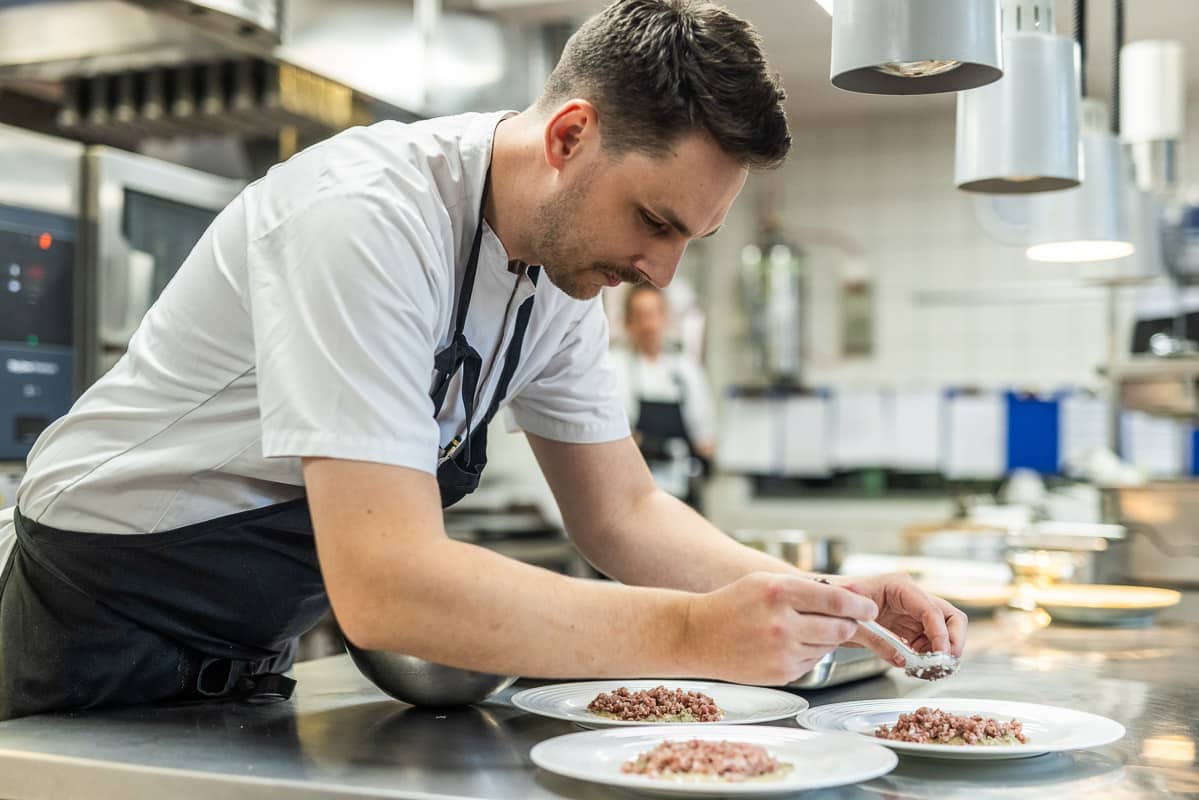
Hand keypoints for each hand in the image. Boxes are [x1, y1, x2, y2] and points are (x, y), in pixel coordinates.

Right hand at [682, 572, 878, 685]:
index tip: (870, 609)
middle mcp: (782, 622)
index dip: (859, 606)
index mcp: (778, 592)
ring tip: (801, 629)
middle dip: (847, 624)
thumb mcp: (766, 582)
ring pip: (828, 646)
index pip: (836, 601)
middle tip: (843, 621)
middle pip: (839, 627)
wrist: (698, 635)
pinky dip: (808, 652)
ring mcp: (782, 651)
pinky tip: (787, 644)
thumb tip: (850, 596)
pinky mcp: (782, 673)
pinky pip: (812, 661)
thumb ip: (806, 587)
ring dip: (826, 638)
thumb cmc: (732, 604)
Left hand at [833, 573, 967, 665]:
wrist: (827, 603)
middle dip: (954, 641)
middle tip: (945, 663)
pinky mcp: (910, 629)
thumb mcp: (850, 617)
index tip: (941, 654)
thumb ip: (875, 639)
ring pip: (945, 632)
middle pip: (950, 617)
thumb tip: (901, 660)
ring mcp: (913, 614)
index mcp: (899, 587)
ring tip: (931, 670)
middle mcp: (912, 598)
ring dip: (943, 653)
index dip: (940, 633)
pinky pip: (930, 644)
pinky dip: (930, 658)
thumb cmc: (837, 600)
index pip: (931, 609)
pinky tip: (919, 669)